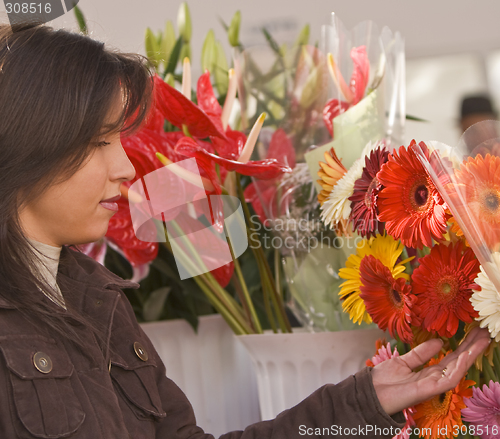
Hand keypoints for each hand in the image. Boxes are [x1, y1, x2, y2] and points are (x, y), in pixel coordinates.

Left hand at [371, 326, 490, 414]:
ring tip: (482, 339)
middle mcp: (433, 379)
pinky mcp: (428, 390)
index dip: (463, 345)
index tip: (474, 332)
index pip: (451, 357)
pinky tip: (466, 355)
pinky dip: (458, 367)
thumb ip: (421, 353)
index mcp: (428, 372)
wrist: (369, 392)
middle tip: (485, 332)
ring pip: (457, 369)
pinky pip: (448, 379)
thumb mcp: (403, 361)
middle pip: (457, 362)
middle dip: (471, 347)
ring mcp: (432, 385)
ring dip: (471, 354)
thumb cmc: (383, 379)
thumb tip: (440, 341)